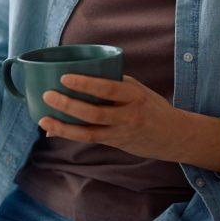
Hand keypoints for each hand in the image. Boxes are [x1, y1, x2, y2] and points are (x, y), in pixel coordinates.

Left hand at [38, 73, 186, 162]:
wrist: (175, 135)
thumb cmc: (151, 105)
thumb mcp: (137, 88)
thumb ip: (113, 83)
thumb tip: (78, 80)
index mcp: (134, 95)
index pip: (108, 88)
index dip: (85, 84)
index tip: (64, 77)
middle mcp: (129, 115)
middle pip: (95, 112)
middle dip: (68, 105)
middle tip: (48, 95)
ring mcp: (122, 132)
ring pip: (89, 132)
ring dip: (63, 126)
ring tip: (43, 119)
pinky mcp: (116, 143)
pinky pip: (90, 139)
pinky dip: (70, 134)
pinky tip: (53, 130)